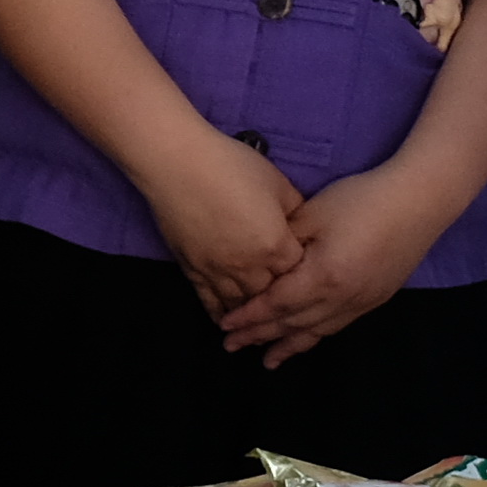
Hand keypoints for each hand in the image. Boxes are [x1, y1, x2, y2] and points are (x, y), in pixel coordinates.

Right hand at [139, 132, 308, 317]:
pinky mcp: (191, 268)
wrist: (177, 163)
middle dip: (280, 301)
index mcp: (277, 246)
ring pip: (241, 305)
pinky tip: (225, 322)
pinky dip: (218, 313)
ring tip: (259, 323)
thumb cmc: (232, 165)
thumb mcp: (277, 183)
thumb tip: (297, 224)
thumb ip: (294, 210)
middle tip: (288, 304)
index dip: (306, 274)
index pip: (300, 273)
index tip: (308, 273)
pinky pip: (208, 300)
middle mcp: (250, 267)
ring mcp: (218, 270)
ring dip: (251, 315)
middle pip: (272, 296)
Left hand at [217, 168, 429, 364]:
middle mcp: (343, 298)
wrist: (419, 201)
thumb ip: (283, 244)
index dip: (248, 316)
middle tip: (231, 346)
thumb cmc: (360, 200)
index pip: (276, 304)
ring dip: (289, 345)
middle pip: (294, 323)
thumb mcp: (311, 215)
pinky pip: (338, 325)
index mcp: (322, 277)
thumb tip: (259, 262)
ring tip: (267, 360)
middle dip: (260, 336)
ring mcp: (363, 302)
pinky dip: (316, 336)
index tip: (224, 324)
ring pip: (318, 331)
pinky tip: (306, 341)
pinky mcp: (376, 299)